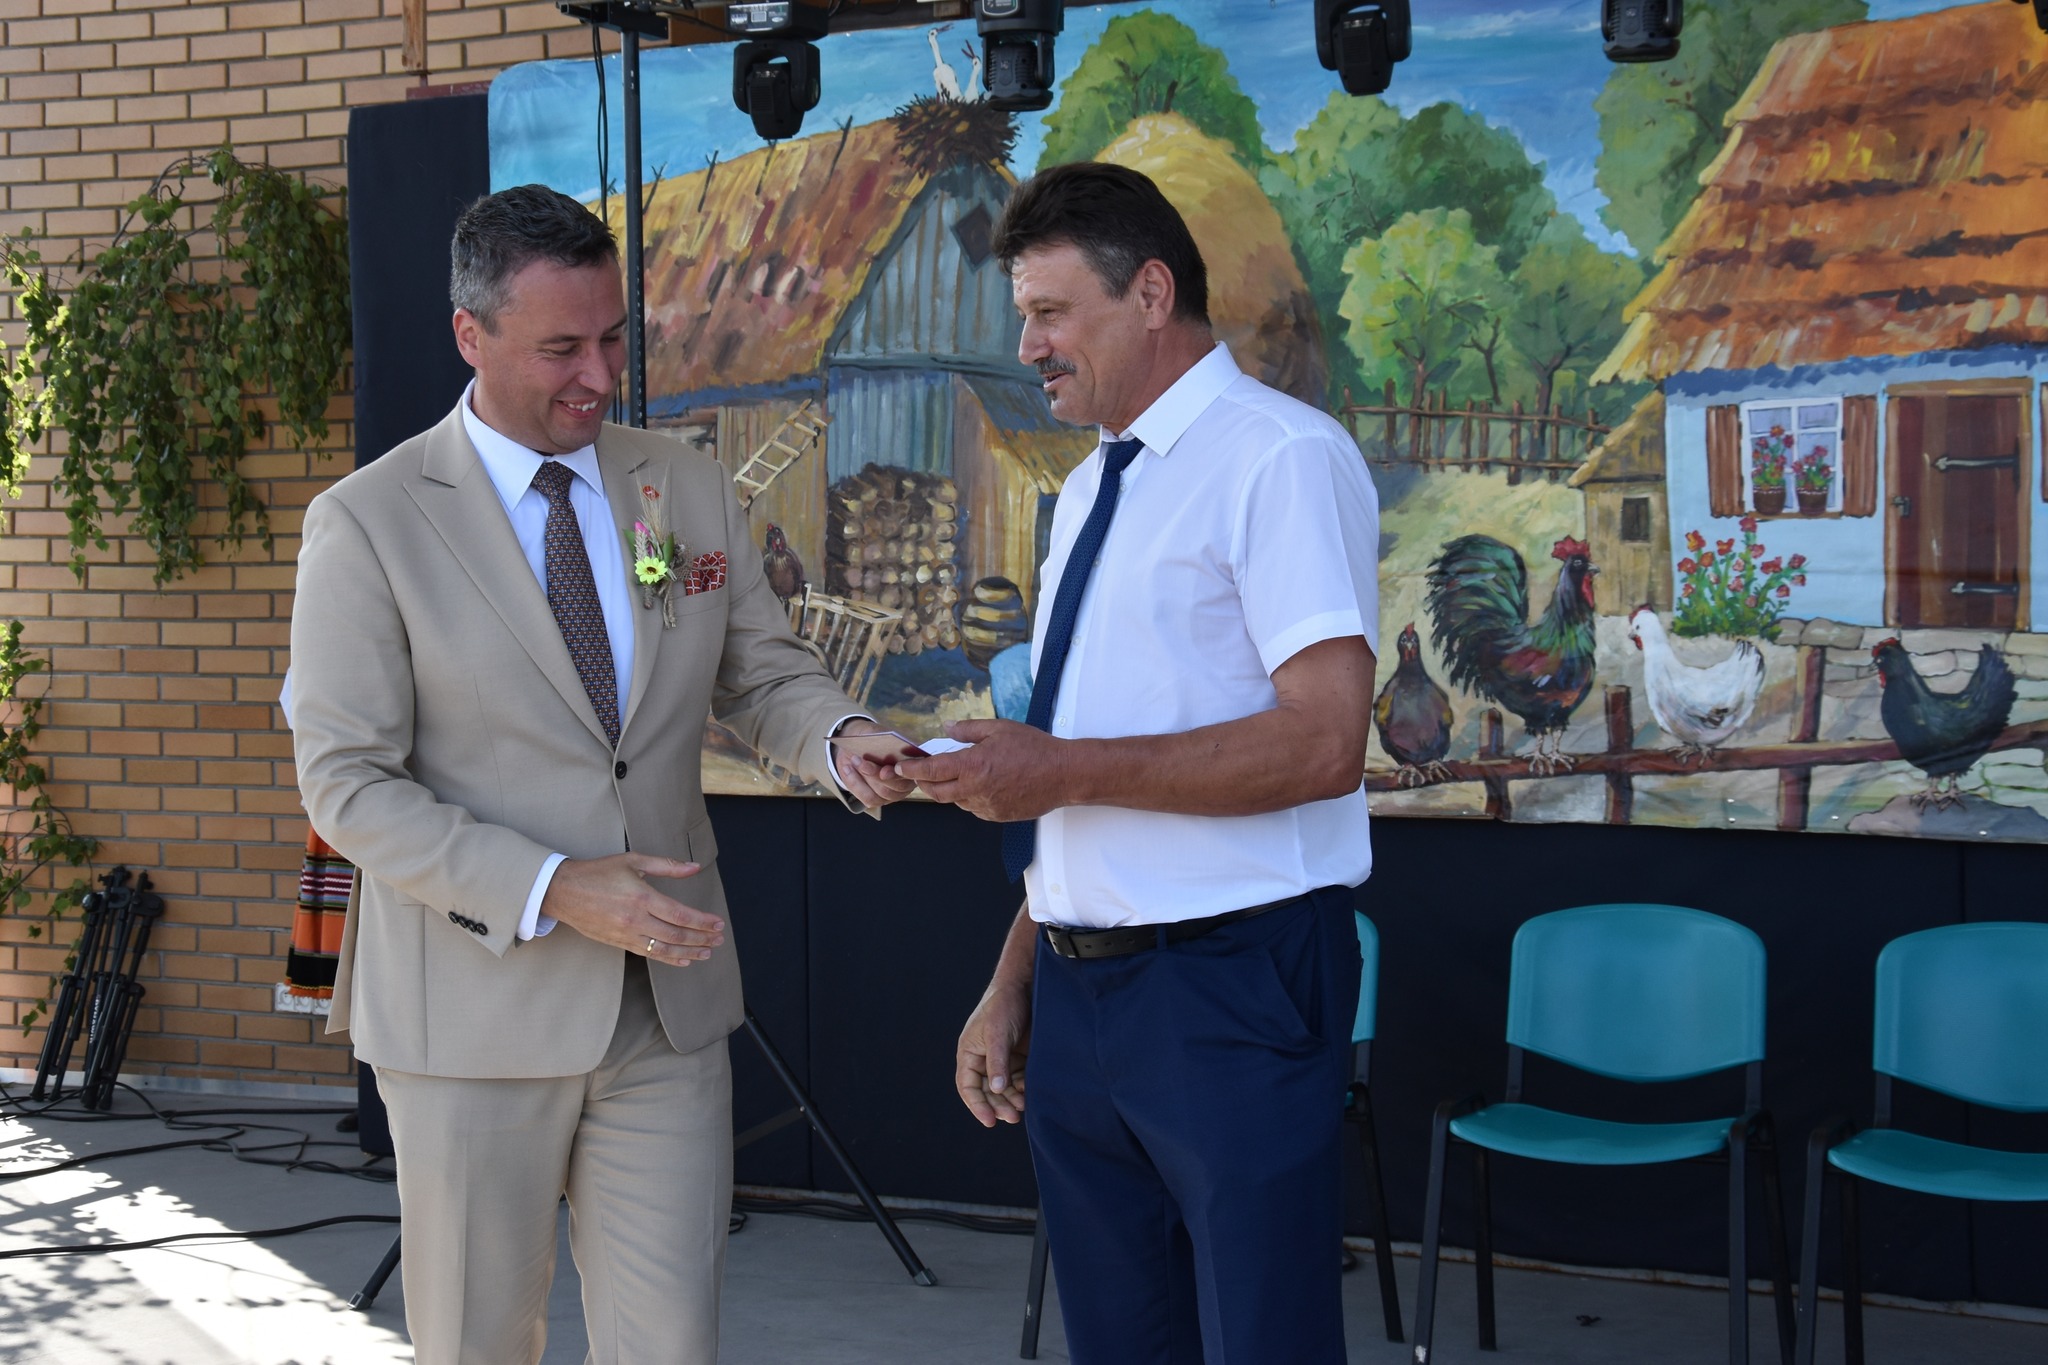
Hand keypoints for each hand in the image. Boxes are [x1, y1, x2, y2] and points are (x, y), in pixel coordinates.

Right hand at [540, 852, 722, 967]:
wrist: (562, 891)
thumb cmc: (598, 872)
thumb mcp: (633, 861)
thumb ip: (667, 866)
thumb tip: (694, 867)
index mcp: (642, 897)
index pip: (680, 915)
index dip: (702, 922)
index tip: (718, 924)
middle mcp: (636, 919)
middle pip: (676, 935)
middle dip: (701, 939)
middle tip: (718, 940)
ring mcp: (626, 934)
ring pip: (663, 949)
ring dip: (688, 952)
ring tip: (706, 953)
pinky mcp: (618, 942)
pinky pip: (648, 954)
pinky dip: (668, 958)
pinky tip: (682, 959)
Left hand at [831, 719, 917, 810]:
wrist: (854, 746)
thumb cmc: (868, 737)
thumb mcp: (874, 732)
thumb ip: (880, 736)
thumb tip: (881, 741)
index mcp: (914, 759)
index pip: (914, 770)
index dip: (900, 772)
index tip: (884, 770)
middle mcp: (908, 778)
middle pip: (898, 786)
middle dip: (876, 775)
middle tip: (862, 763)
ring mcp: (895, 791)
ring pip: (882, 794)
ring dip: (863, 779)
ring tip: (853, 760)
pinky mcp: (880, 799)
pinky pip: (869, 799)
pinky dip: (855, 784)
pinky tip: (848, 769)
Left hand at [897, 719, 1068, 821]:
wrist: (1064, 774)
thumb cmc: (1034, 748)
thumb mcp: (999, 728)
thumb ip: (968, 729)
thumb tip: (946, 728)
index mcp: (973, 766)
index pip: (931, 771)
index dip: (911, 770)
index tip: (899, 768)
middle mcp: (975, 790)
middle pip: (936, 793)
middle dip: (924, 784)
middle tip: (919, 774)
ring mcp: (986, 807)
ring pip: (956, 801)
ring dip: (950, 790)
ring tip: (959, 774)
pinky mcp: (997, 816)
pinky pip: (974, 808)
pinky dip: (970, 797)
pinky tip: (981, 785)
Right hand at [956, 979, 1031, 1126]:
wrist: (1026, 985)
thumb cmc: (1003, 1005)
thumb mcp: (997, 1033)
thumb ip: (997, 1062)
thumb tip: (995, 1089)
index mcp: (969, 1053)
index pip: (968, 1086)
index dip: (977, 1105)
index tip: (990, 1120)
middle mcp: (983, 1059)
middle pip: (987, 1091)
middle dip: (998, 1105)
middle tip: (1012, 1117)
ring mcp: (1002, 1059)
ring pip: (1004, 1089)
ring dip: (1011, 1100)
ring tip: (1022, 1108)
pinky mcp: (1018, 1057)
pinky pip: (1018, 1080)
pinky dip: (1023, 1090)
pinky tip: (1030, 1095)